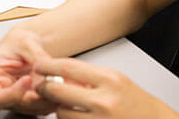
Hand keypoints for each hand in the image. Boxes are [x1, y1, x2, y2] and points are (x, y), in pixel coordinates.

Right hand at [0, 29, 58, 114]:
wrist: (28, 44)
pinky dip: (52, 100)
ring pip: (29, 109)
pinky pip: (40, 107)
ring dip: (46, 99)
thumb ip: (36, 58)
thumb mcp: (27, 42)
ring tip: (58, 82)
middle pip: (14, 105)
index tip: (28, 80)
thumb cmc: (19, 41)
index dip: (12, 94)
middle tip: (50, 83)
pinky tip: (59, 86)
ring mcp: (14, 98)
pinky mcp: (28, 101)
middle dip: (34, 97)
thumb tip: (45, 78)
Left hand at [35, 58, 178, 118]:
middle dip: (44, 88)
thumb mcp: (117, 81)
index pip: (68, 67)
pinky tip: (76, 115)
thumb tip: (62, 74)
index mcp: (109, 79)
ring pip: (62, 112)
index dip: (48, 66)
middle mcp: (103, 100)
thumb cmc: (139, 104)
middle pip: (59, 90)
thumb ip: (90, 77)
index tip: (39, 66)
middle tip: (39, 86)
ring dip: (58, 108)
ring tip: (66, 105)